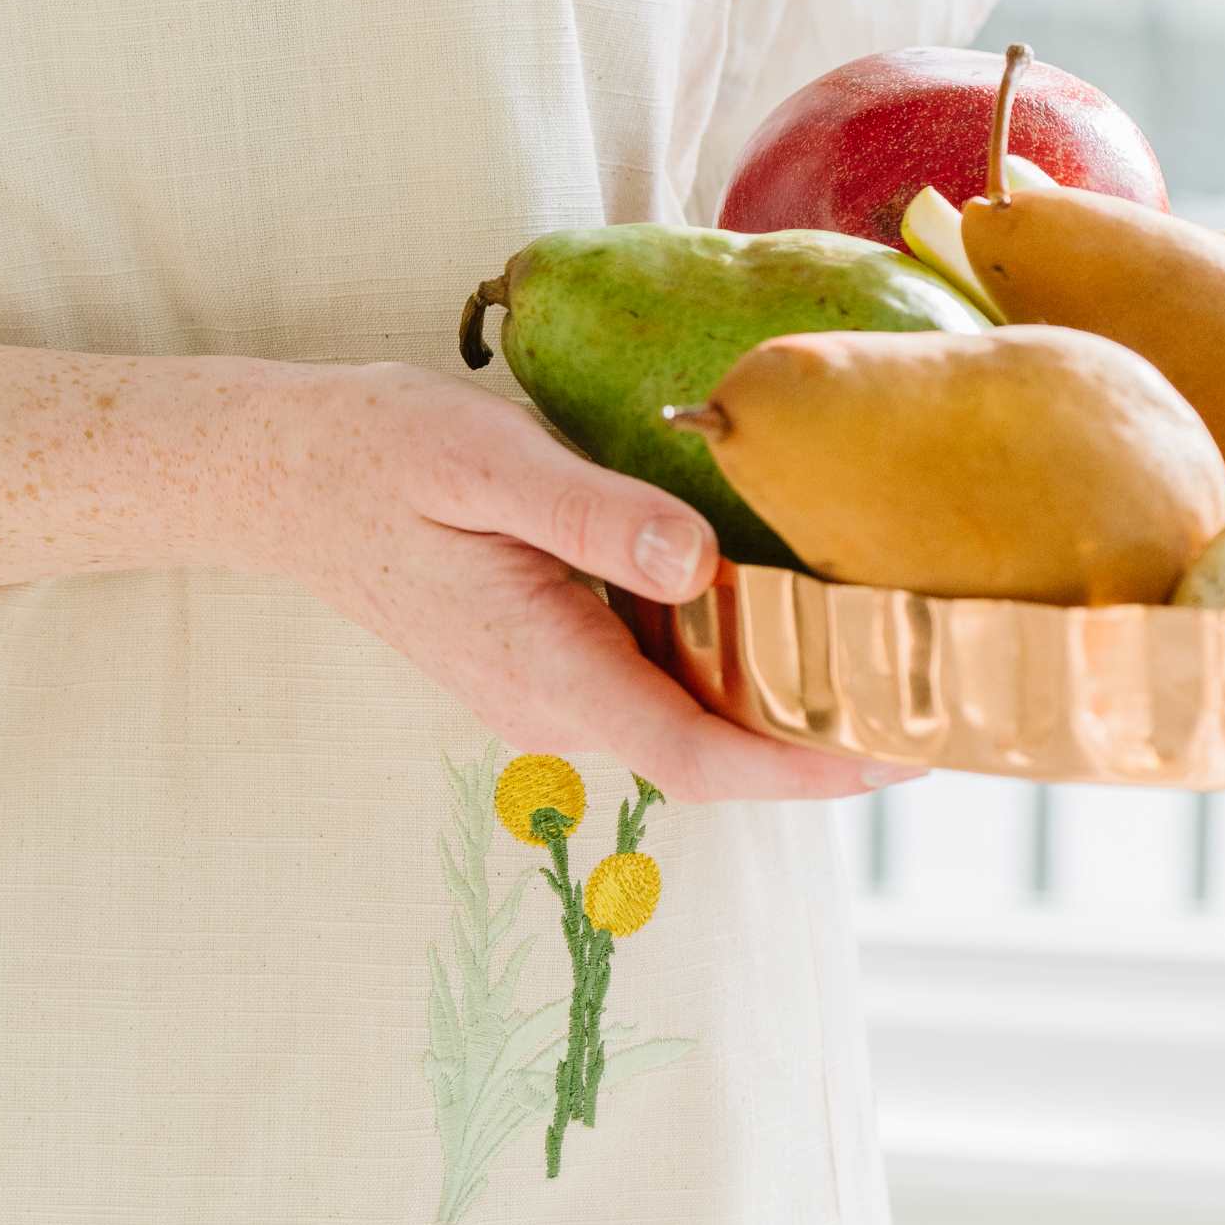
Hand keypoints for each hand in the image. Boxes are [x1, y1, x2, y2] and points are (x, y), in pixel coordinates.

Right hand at [232, 361, 907, 804]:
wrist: (284, 473)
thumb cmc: (379, 457)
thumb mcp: (488, 461)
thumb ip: (595, 518)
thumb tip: (698, 563)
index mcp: (548, 671)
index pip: (705, 760)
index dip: (815, 768)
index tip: (911, 747)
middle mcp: (554, 703)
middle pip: (716, 747)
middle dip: (826, 731)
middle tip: (940, 674)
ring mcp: (547, 687)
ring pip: (690, 710)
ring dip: (782, 691)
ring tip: (889, 636)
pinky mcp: (544, 655)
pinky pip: (657, 674)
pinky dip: (728, 654)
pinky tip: (783, 597)